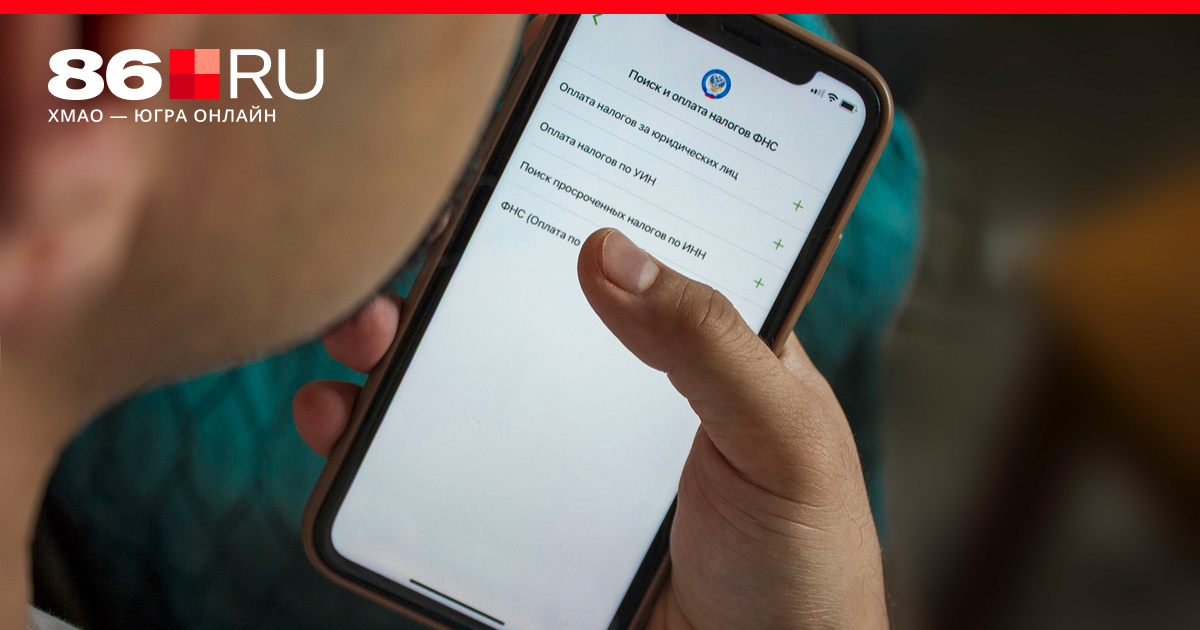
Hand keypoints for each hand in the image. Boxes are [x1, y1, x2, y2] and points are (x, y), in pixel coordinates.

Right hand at [294, 228, 885, 628]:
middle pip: (517, 311)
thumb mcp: (781, 436)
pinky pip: (441, 471)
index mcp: (697, 349)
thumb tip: (609, 250)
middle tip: (404, 261)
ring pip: (466, 384)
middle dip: (446, 275)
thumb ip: (710, 342)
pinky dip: (381, 439)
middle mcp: (619, 391)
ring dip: (398, 348)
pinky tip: (345, 421)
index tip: (479, 181)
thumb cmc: (806, 560)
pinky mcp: (523, 523)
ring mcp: (565, 458)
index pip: (620, 257)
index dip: (550, 211)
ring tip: (359, 335)